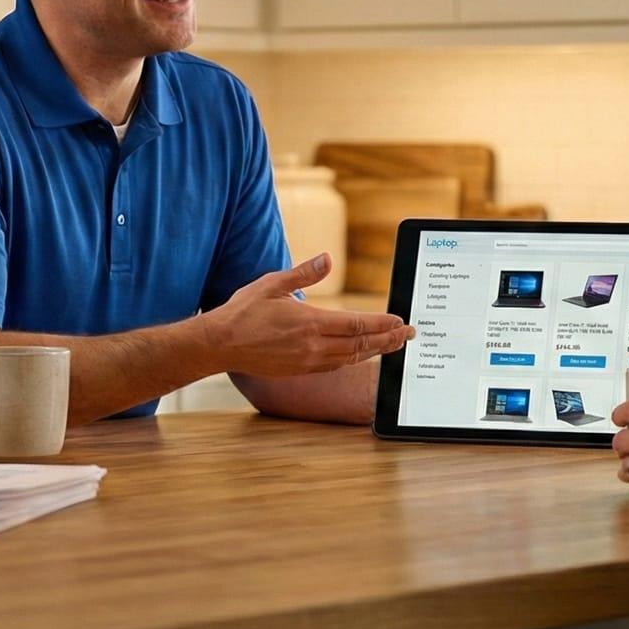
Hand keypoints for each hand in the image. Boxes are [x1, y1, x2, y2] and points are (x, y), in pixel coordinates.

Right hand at [199, 254, 413, 376]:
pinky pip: (334, 366)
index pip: (356, 324)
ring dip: (374, 351)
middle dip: (388, 339)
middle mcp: (312, 346)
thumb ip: (304, 273)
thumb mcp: (272, 284)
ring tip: (393, 345)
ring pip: (350, 358)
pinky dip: (353, 359)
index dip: (382, 324)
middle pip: (360, 344)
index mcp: (309, 323)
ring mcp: (306, 362)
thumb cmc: (243, 312)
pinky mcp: (299, 370)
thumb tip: (327, 258)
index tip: (400, 321)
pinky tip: (360, 354)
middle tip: (408, 335)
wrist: (220, 345)